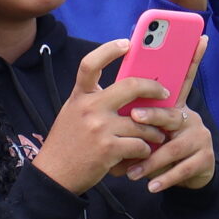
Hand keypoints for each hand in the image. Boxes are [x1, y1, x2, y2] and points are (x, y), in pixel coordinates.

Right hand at [32, 41, 166, 193]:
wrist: (54, 175)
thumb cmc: (68, 143)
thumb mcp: (74, 114)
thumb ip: (94, 100)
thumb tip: (129, 91)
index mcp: (79, 96)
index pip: (91, 64)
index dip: (109, 49)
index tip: (127, 43)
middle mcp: (89, 108)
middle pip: (130, 86)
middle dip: (154, 88)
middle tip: (164, 93)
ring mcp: (99, 129)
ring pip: (142, 122)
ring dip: (155, 130)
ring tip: (158, 134)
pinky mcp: (108, 150)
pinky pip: (139, 144)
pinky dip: (145, 150)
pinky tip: (143, 152)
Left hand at [124, 36, 215, 190]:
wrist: (185, 178)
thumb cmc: (157, 147)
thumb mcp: (147, 131)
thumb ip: (136, 116)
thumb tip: (113, 102)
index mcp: (174, 106)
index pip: (184, 76)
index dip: (194, 58)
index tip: (200, 39)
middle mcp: (189, 117)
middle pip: (172, 114)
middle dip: (153, 116)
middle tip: (135, 118)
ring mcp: (199, 137)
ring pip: (175, 146)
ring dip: (152, 160)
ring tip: (133, 171)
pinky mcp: (204, 159)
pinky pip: (183, 169)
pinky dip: (164, 179)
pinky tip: (151, 186)